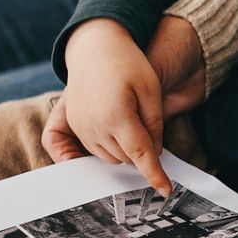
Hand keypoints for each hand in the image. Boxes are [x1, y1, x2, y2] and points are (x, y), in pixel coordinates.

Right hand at [44, 15, 203, 167]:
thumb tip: (154, 153)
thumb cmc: (128, 64)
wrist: (96, 47)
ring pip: (110, 157)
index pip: (141, 154)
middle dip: (141, 152)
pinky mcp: (71, 124)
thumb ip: (154, 124)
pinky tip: (116, 133)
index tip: (165, 190)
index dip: (154, 174)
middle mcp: (94, 126)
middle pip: (126, 158)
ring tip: (132, 120)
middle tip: (148, 126)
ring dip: (125, 150)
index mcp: (117, 116)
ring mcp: (80, 126)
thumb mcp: (150, 89)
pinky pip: (92, 150)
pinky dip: (109, 146)